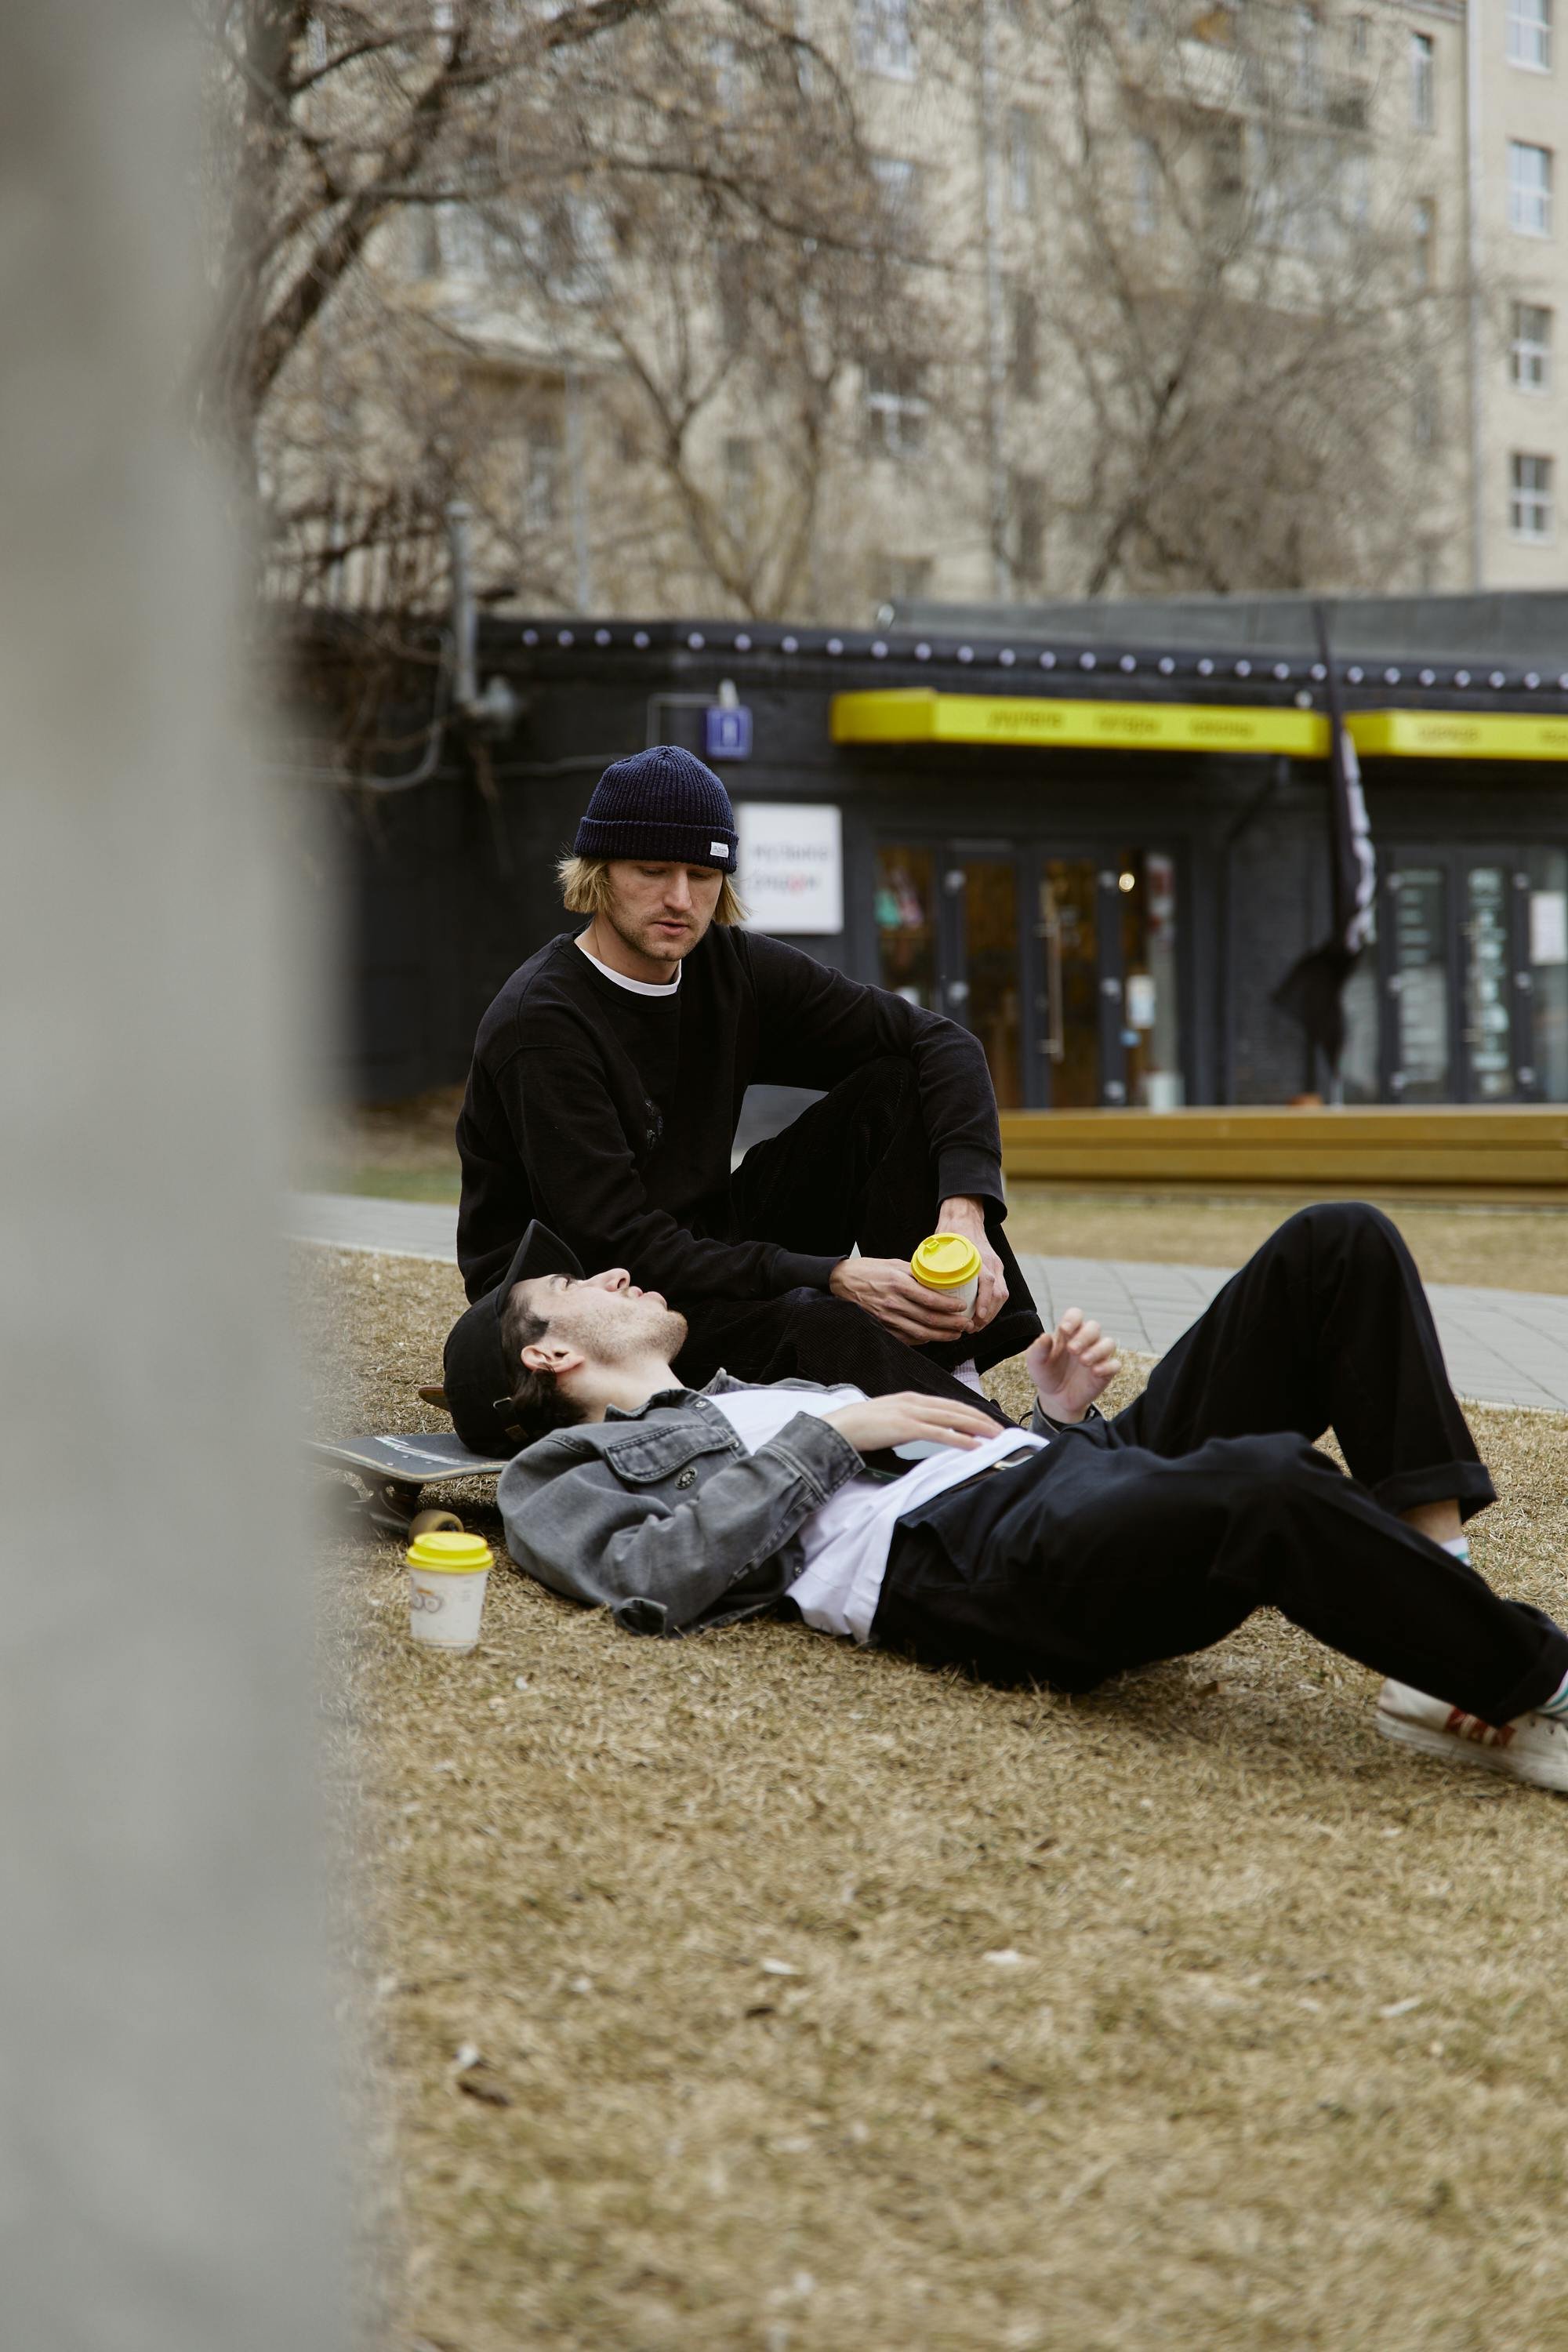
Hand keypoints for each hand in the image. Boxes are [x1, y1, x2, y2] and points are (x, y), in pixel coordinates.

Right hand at [823, 1391, 1001, 1456]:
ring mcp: (910, 1413)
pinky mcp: (906, 1428)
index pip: (948, 1404)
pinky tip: (975, 1446)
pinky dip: (961, 1439)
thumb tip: (923, 1431)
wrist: (838, 1428)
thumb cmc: (859, 1427)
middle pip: (956, 1409)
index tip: (986, 1421)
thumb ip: (907, 1421)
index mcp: (910, 1398)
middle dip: (981, 1419)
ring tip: (995, 1437)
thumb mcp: (888, 1418)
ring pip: (953, 1418)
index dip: (970, 1412)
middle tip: (1000, 1430)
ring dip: (977, 1428)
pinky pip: (940, 1433)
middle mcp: (914, 1402)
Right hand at [829, 1255, 970, 1344]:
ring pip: (920, 1332)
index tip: (963, 1307)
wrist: (843, 1281)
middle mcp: (894, 1303)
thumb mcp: (895, 1264)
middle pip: (929, 1319)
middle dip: (952, 1324)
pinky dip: (922, 1340)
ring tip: (956, 1334)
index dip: (950, 1306)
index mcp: (899, 1284)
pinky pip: (906, 1338)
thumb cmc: (870, 1270)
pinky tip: (933, 1338)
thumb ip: (917, 1273)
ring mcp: (887, 1318)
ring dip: (941, 1336)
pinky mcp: (882, 1326)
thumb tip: (940, 1279)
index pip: (931, 1299)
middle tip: (967, 1325)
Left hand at [937, 1195, 1007, 1332]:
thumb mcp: (940, 1243)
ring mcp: (997, 1265)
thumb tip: (916, 1282)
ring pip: (1002, 1295)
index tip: (977, 1316)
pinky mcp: (997, 1269)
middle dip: (988, 1315)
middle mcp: (992, 1261)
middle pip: (999, 1293)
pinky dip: (992, 1306)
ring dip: (991, 1313)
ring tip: (976, 1326)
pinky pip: (1001, 1291)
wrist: (965, 1216)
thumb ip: (931, 1261)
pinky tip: (981, 1316)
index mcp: (979, 1255)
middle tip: (972, 1328)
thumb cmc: (951, 1230)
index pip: (988, 1281)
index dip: (984, 1301)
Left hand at [1025, 1308, 1120, 1422]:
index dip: (1073, 1319)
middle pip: (1094, 1327)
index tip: (1064, 1329)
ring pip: (1108, 1343)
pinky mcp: (1105, 1372)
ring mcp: (1097, 1355)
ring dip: (1097, 1350)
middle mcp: (1085, 1340)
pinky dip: (1107, 1366)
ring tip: (1083, 1361)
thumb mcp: (1035, 1362)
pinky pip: (1115, 1365)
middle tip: (1072, 1350)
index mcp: (1068, 1332)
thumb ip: (1038, 1348)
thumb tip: (1045, 1336)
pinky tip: (1095, 1372)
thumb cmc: (1046, 1373)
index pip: (1076, 1315)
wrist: (1054, 1397)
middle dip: (1084, 1336)